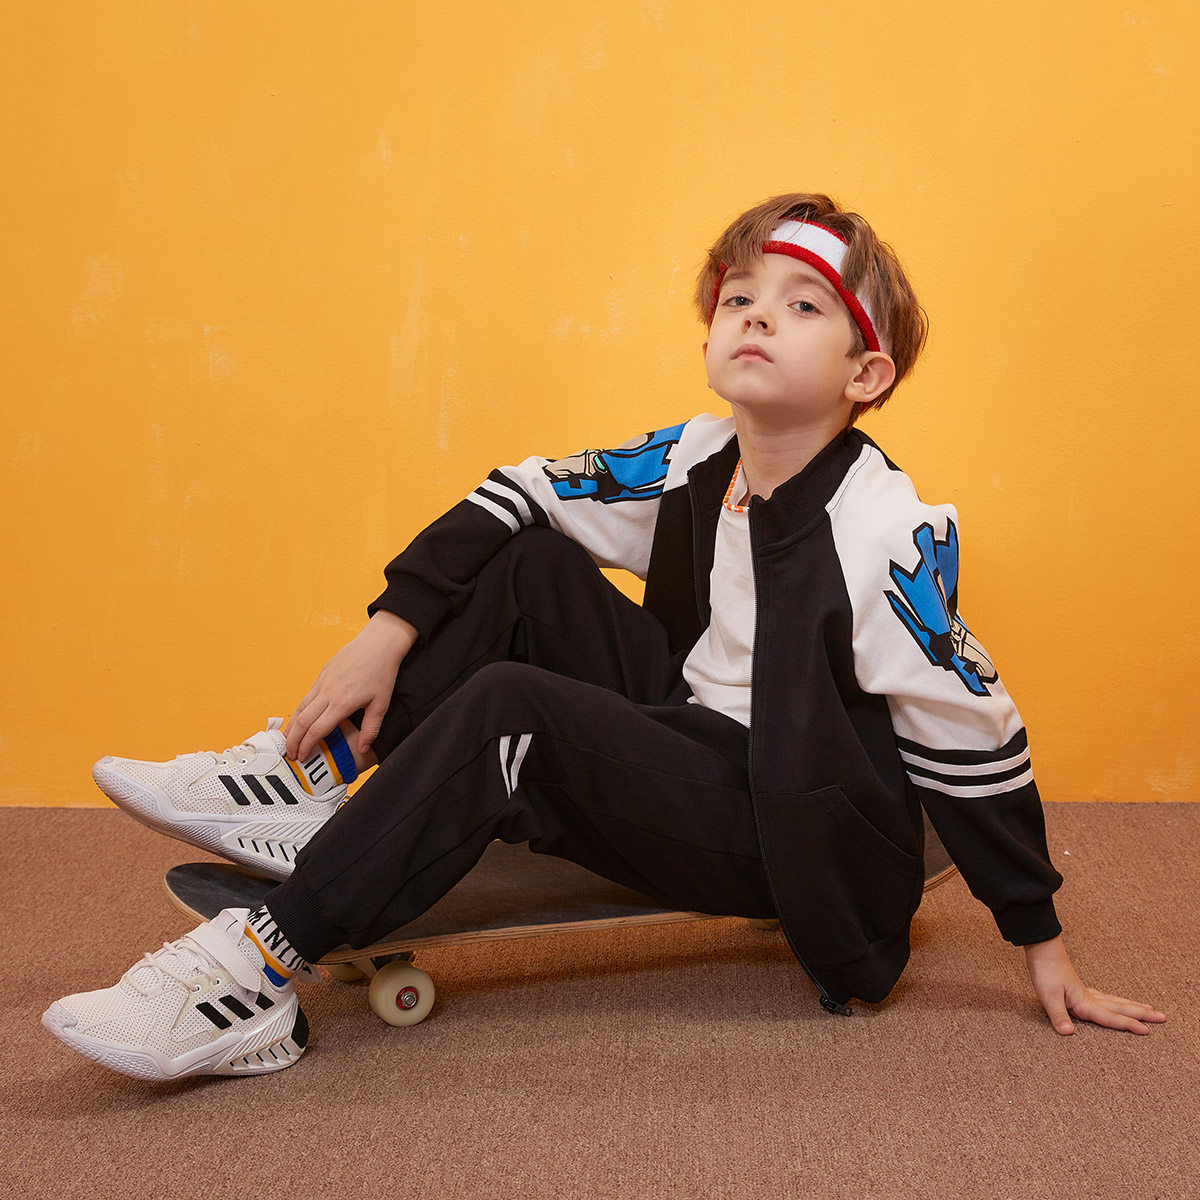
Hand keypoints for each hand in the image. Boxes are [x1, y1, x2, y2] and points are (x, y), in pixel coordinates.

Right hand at [285, 612, 418, 761]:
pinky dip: (299, 710)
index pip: (317, 730)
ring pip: (300, 707)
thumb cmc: (382, 672)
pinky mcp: (322, 674)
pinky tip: (299, 718)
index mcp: (342, 703)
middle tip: (290, 753)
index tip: (302, 757)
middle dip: (293, 740)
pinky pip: (306, 696)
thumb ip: (371, 729)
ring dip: (292, 726)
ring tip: (287, 739)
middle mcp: (328, 693)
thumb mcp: (381, 704)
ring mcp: (323, 682)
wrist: (378, 644)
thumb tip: (362, 748)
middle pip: (303, 721)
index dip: (307, 745)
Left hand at [1024, 935, 1166, 1034]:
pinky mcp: (1078, 987)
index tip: (1148, 1031)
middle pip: (1120, 1008)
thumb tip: (1068, 1034)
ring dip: (1131, 1006)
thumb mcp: (1047, 996)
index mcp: (1085, 1002)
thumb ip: (1058, 1015)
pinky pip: (1103, 997)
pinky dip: (1114, 1000)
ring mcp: (1085, 991)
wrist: (1041, 948)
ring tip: (1148, 1008)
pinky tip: (1114, 1001)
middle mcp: (1089, 997)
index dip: (1128, 1025)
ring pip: (1114, 1001)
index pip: (1110, 1017)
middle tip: (1163, 1017)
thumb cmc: (1045, 971)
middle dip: (1141, 1014)